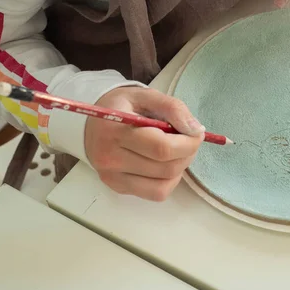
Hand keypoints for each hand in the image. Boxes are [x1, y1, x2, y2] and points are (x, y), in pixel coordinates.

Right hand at [85, 87, 204, 200]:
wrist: (91, 123)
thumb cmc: (122, 107)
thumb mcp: (146, 95)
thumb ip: (173, 108)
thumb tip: (196, 131)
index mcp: (115, 130)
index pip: (161, 148)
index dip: (188, 143)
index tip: (197, 133)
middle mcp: (110, 158)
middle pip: (166, 168)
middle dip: (188, 154)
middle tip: (190, 139)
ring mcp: (112, 177)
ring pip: (163, 185)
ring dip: (180, 168)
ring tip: (177, 151)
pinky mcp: (118, 188)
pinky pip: (155, 193)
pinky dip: (169, 180)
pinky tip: (165, 164)